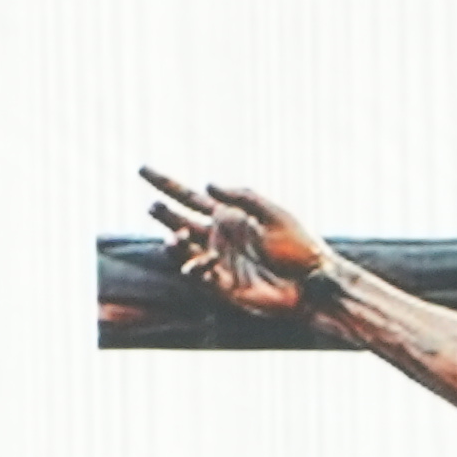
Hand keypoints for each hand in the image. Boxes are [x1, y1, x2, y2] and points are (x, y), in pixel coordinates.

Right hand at [142, 173, 332, 317]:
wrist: (313, 284)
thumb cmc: (299, 246)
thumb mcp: (273, 214)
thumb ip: (242, 197)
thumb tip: (206, 185)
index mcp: (228, 216)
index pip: (188, 197)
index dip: (165, 184)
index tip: (142, 170)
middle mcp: (219, 238)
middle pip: (179, 222)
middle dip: (164, 215)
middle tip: (154, 207)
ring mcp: (218, 262)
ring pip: (183, 251)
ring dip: (174, 243)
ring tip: (176, 236)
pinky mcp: (223, 287)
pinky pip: (199, 276)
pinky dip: (196, 268)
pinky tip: (204, 261)